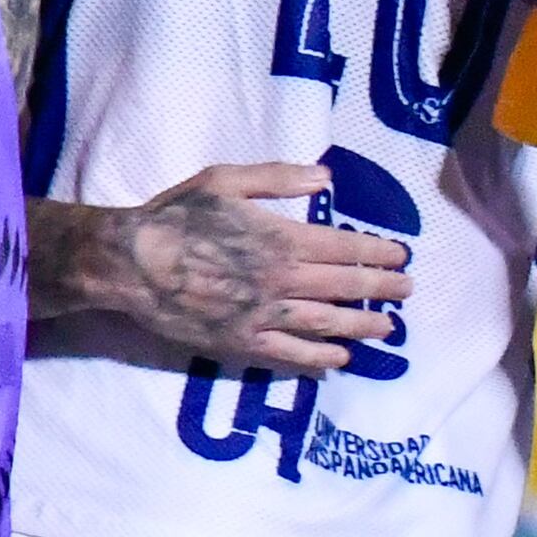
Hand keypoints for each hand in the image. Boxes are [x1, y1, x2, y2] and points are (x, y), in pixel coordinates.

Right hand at [51, 162, 410, 370]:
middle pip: (348, 287)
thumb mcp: (225, 180)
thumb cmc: (175, 216)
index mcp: (283, 238)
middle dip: (383, 288)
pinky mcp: (244, 341)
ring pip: (330, 323)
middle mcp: (283, 279)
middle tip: (407, 291)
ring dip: (364, 325)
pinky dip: (321, 358)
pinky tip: (341, 358)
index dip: (379, 252)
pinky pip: (293, 354)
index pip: (347, 248)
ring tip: (388, 327)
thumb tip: (326, 178)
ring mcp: (266, 314)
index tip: (400, 255)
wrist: (129, 262)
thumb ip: (279, 178)